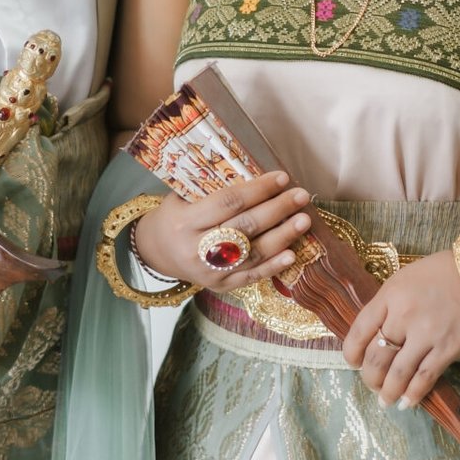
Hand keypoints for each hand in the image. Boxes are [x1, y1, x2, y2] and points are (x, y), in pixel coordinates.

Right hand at [132, 171, 312, 287]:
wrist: (156, 252)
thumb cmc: (175, 216)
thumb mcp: (182, 197)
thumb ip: (212, 189)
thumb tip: (256, 173)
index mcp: (185, 221)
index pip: (228, 203)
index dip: (257, 190)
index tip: (281, 177)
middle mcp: (196, 249)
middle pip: (244, 227)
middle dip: (277, 210)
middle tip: (301, 196)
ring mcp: (209, 271)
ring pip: (252, 254)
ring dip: (282, 237)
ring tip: (304, 220)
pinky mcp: (219, 286)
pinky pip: (250, 277)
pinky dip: (273, 266)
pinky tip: (293, 253)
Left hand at [342, 249, 459, 408]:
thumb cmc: (442, 273)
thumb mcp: (406, 279)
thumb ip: (390, 304)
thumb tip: (378, 333)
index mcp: (389, 295)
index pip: (359, 330)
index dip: (351, 352)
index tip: (352, 362)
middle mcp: (403, 316)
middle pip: (376, 356)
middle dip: (370, 377)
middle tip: (372, 385)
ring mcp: (426, 334)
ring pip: (398, 373)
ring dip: (388, 392)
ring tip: (385, 401)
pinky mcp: (448, 349)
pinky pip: (425, 378)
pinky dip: (413, 394)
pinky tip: (407, 402)